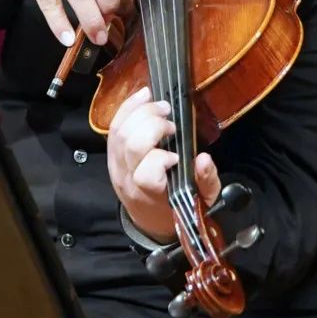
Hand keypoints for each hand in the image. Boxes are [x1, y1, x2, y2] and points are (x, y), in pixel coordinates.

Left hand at [107, 85, 220, 242]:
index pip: (146, 174)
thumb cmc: (177, 207)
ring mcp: (115, 167)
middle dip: (151, 124)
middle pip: (130, 145)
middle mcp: (128, 180)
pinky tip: (143, 97)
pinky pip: (113, 128)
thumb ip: (206, 181)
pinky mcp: (111, 156)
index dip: (160, 159)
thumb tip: (204, 159)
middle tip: (170, 119)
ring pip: (118, 133)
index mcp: (151, 194)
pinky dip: (127, 109)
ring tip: (160, 105)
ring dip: (139, 111)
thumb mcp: (202, 201)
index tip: (177, 156)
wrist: (150, 220)